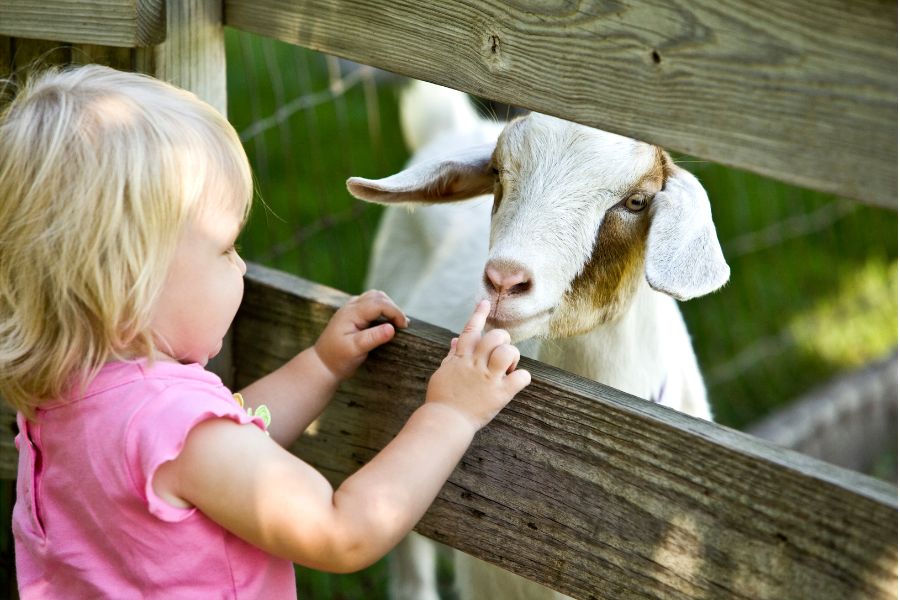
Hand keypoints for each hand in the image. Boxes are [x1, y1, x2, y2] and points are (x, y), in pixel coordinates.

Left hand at [315, 290, 407, 379]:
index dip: (395, 312)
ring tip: (397, 322)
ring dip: (388, 306)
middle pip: (378, 296)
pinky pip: (370, 303)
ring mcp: (350, 309)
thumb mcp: (355, 350)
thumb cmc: (338, 358)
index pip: (379, 304)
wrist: (322, 364)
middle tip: (403, 325)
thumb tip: (392, 328)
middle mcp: (350, 307)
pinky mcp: (352, 314)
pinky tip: (387, 321)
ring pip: (374, 297)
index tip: (404, 326)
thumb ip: (373, 338)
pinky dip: (382, 308)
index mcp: (351, 313)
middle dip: (393, 308)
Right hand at [425, 300, 530, 430]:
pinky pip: (521, 377)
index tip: (486, 302)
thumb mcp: (443, 373)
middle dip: (503, 340)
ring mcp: (488, 378)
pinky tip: (516, 382)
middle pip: (495, 336)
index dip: (479, 314)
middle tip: (501, 353)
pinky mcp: (500, 394)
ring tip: (508, 368)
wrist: (444, 422)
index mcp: (461, 358)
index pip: (471, 330)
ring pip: (508, 352)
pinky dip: (522, 377)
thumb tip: (455, 340)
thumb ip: (452, 356)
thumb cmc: (441, 399)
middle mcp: (475, 364)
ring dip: (512, 357)